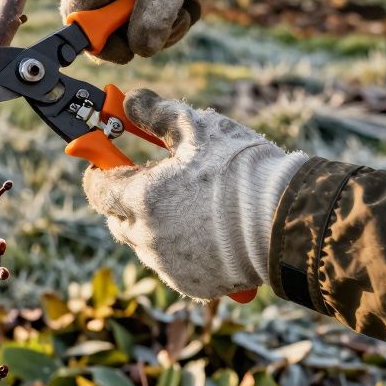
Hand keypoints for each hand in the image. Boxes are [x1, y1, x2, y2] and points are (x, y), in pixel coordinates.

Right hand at [60, 0, 257, 62]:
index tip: (133, 50)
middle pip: (103, 20)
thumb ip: (155, 15)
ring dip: (161, 23)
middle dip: (143, 31)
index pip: (76, 14)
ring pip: (124, 17)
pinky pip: (136, 5)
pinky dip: (163, 11)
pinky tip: (186, 0)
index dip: (100, 41)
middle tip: (178, 23)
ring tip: (189, 6)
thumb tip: (142, 49)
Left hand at [83, 89, 307, 300]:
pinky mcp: (192, 285)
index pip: (98, 191)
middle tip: (151, 180)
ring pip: (144, 244)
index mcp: (143, 199)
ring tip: (185, 204)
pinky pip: (170, 265)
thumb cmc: (241, 169)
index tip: (108, 161)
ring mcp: (169, 265)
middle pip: (117, 220)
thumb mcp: (197, 129)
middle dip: (125, 200)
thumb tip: (130, 101)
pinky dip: (177, 249)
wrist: (287, 220)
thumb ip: (156, 114)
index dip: (101, 172)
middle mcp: (149, 238)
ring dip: (152, 225)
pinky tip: (202, 230)